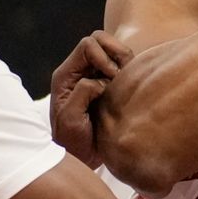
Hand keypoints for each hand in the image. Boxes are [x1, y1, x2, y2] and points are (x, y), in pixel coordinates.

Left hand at [50, 30, 133, 167]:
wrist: (82, 159)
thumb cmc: (72, 142)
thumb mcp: (70, 119)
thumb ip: (81, 93)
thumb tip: (100, 81)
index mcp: (66, 75)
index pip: (87, 45)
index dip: (102, 56)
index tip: (110, 79)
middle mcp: (81, 71)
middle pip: (100, 40)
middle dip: (115, 53)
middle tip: (120, 78)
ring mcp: (96, 77)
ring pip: (115, 51)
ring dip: (125, 63)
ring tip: (126, 84)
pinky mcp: (111, 85)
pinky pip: (125, 67)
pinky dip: (131, 72)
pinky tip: (130, 89)